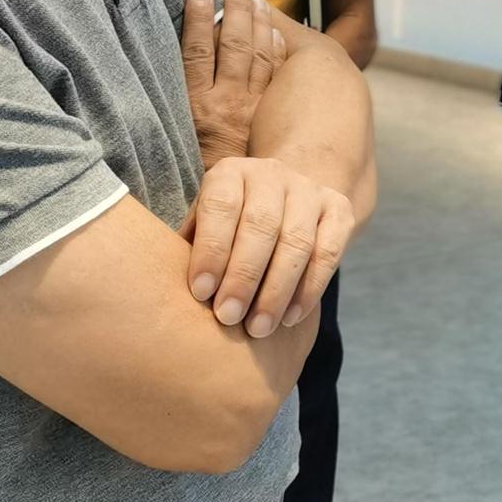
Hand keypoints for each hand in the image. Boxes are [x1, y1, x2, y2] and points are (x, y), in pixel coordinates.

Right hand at [180, 0, 287, 169]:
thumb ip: (184, 95)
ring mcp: (250, 108)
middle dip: (234, 12)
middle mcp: (223, 103)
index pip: (196, 52)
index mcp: (194, 105)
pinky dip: (275, 51)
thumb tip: (184, 56)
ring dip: (257, 24)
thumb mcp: (177, 130)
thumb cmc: (196, 163)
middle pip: (231, 47)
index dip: (198, 19)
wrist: (225, 200)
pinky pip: (274, 77)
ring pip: (256, 57)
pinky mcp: (268, 116)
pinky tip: (276, 31)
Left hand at [183, 156, 354, 336]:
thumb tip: (163, 289)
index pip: (222, 207)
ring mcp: (310, 190)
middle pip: (262, 226)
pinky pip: (329, 253)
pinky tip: (290, 317)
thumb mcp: (204, 224)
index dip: (212, 251)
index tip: (201, 293)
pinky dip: (309, 289)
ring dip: (277, 290)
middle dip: (243, 276)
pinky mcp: (339, 211)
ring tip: (258, 328)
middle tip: (228, 318)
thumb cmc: (230, 226)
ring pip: (297, 242)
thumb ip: (190, 248)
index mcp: (231, 173)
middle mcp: (272, 174)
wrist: (285, 198)